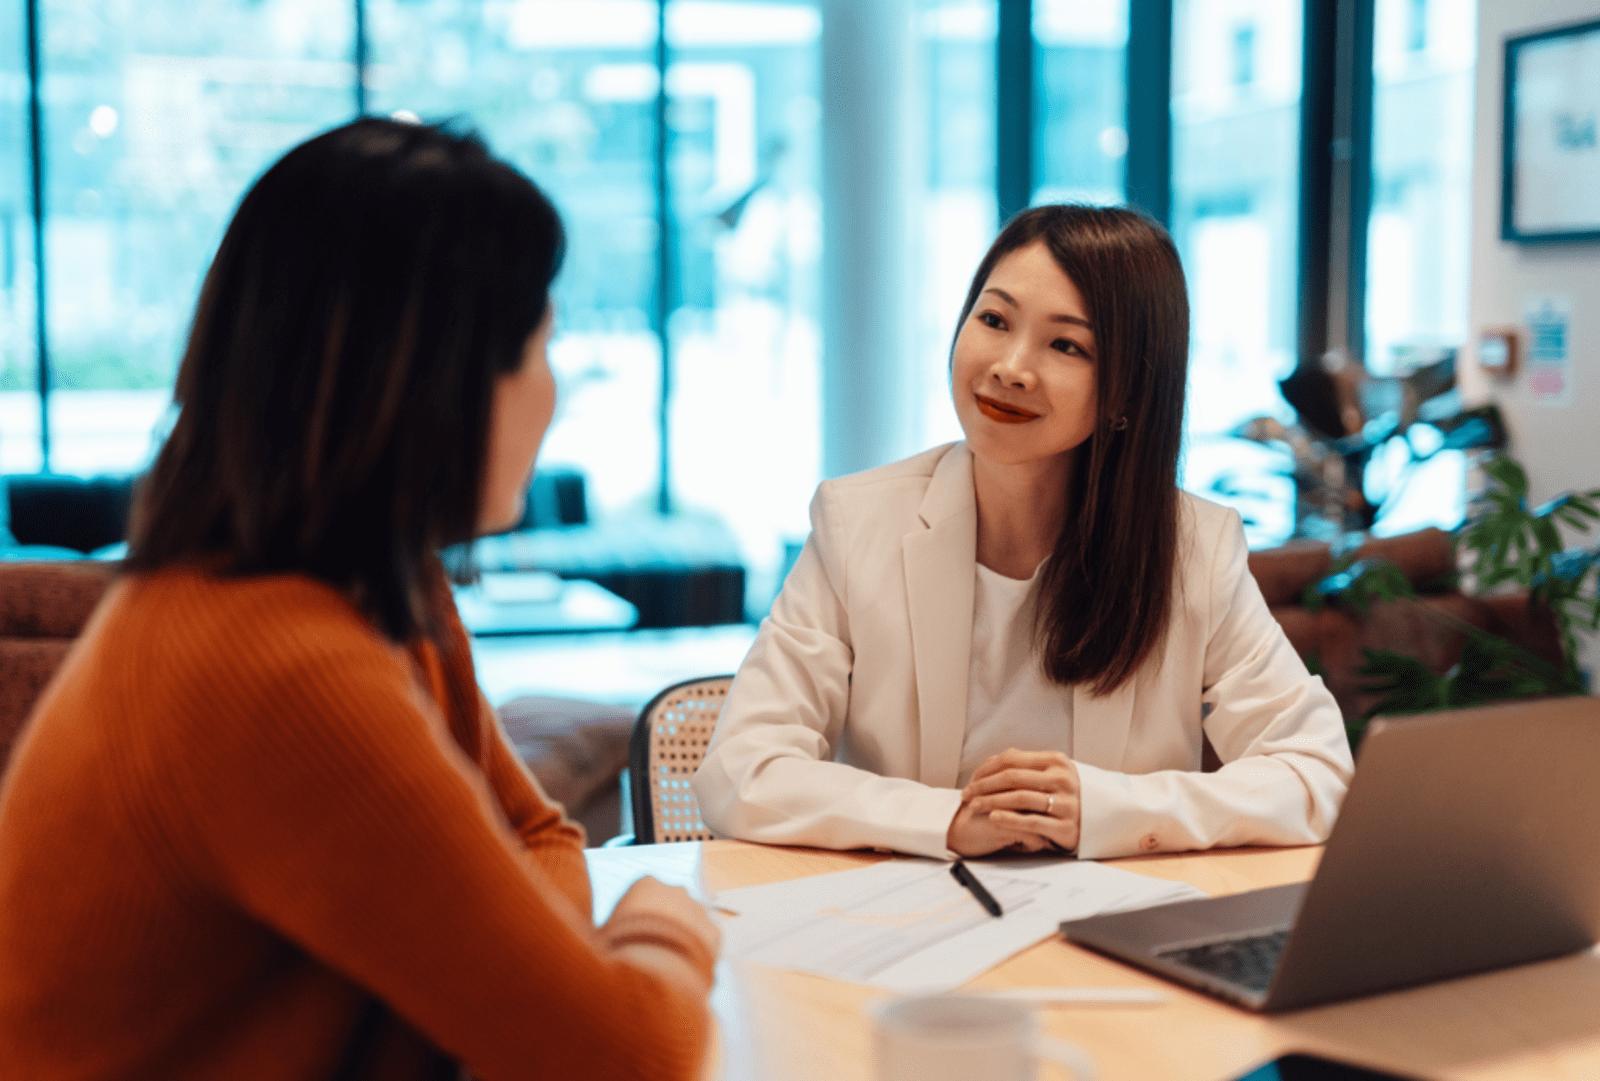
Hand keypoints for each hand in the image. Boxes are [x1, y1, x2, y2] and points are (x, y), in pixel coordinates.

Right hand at [606, 876, 721, 961]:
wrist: (652, 969)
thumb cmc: (620, 949)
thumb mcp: (604, 931)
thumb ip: (613, 926)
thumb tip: (604, 936)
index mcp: (645, 884)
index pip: (643, 895)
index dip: (637, 917)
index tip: (633, 935)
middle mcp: (675, 890)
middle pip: (669, 905)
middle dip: (663, 923)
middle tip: (652, 949)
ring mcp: (698, 909)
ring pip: (690, 922)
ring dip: (682, 937)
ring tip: (667, 964)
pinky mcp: (714, 932)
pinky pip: (705, 942)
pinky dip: (697, 953)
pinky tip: (684, 969)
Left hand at [951, 749, 1080, 855]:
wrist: (1103, 820)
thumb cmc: (1067, 796)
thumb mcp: (1053, 774)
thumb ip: (1025, 766)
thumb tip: (990, 762)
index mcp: (1057, 761)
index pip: (1012, 759)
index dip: (986, 769)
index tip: (970, 781)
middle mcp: (1063, 779)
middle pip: (1012, 777)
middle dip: (983, 786)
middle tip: (966, 796)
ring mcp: (1067, 803)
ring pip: (1019, 798)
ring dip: (991, 802)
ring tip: (974, 807)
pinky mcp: (1067, 827)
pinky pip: (1032, 821)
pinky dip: (1010, 819)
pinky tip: (993, 818)